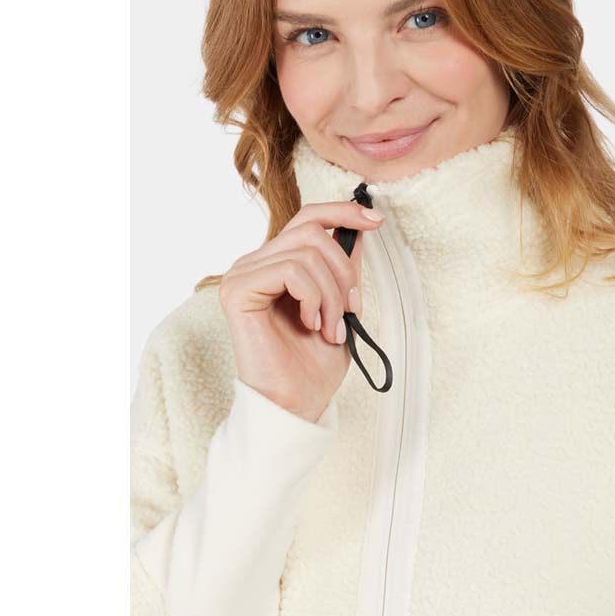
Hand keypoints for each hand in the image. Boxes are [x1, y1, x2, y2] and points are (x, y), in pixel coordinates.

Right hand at [218, 201, 383, 421]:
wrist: (296, 403)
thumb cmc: (314, 364)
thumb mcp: (342, 306)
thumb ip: (345, 268)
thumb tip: (360, 227)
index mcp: (277, 264)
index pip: (308, 218)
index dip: (343, 212)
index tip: (377, 220)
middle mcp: (256, 263)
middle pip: (311, 230)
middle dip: (344, 271)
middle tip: (351, 311)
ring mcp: (242, 274)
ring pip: (306, 251)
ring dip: (331, 293)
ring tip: (331, 328)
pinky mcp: (237, 290)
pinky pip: (290, 270)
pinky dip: (313, 297)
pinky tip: (310, 324)